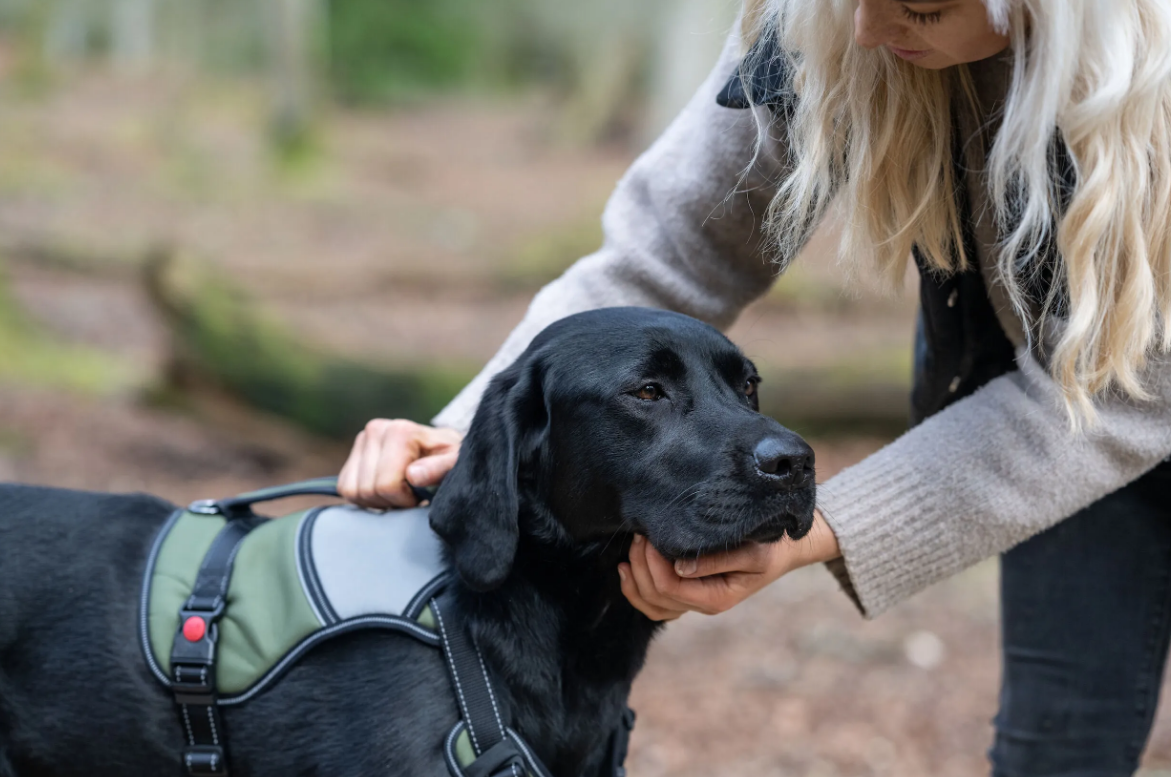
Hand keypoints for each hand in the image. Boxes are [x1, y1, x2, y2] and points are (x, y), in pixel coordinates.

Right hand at [338, 419, 462, 508]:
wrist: (441, 448)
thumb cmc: (449, 458)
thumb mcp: (454, 464)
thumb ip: (439, 469)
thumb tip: (413, 475)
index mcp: (400, 431)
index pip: (387, 485)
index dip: (405, 499)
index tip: (421, 494)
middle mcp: (376, 429)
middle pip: (368, 490)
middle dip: (391, 501)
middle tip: (411, 495)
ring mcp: (362, 439)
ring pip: (353, 491)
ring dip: (377, 501)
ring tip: (399, 492)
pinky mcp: (353, 452)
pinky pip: (345, 488)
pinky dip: (364, 497)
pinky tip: (386, 490)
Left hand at [617, 509, 840, 620]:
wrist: (784, 550)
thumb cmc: (770, 546)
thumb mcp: (752, 552)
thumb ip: (717, 560)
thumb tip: (679, 567)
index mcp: (716, 598)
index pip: (670, 587)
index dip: (653, 563)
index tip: (651, 534)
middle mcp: (702, 604)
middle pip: (655, 595)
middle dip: (641, 565)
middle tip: (640, 533)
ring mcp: (694, 601)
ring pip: (651, 604)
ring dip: (635, 577)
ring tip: (634, 547)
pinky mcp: (689, 591)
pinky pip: (655, 603)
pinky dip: (636, 589)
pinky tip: (627, 567)